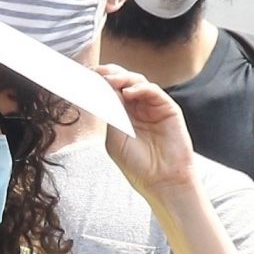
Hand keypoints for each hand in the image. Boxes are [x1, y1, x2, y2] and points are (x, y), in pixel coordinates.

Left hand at [98, 63, 195, 196]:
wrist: (162, 182)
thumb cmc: (138, 166)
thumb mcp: (115, 139)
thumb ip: (110, 115)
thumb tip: (102, 91)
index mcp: (123, 116)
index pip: (110, 92)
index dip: (99, 83)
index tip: (84, 76)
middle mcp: (138, 108)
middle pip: (123, 82)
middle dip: (109, 74)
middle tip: (96, 72)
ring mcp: (153, 107)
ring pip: (138, 82)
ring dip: (122, 78)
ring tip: (110, 81)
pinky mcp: (168, 109)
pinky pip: (153, 91)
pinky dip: (140, 88)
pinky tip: (128, 93)